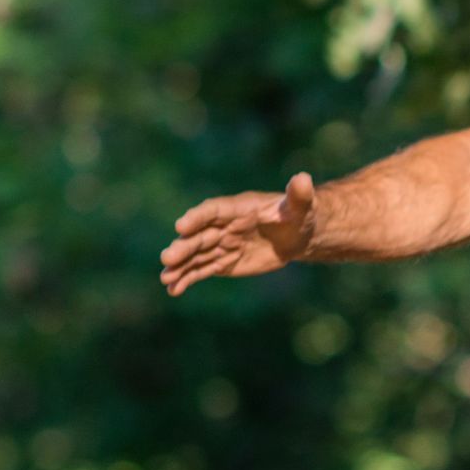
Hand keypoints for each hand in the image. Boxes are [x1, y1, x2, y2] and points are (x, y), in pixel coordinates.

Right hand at [160, 170, 316, 295]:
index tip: (181, 226)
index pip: (212, 211)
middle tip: (168, 259)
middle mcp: (222, 225)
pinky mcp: (222, 261)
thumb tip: (303, 179)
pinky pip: (202, 270)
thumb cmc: (298, 215)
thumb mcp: (302, 206)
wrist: (296, 235)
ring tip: (166, 279)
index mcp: (236, 208)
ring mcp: (219, 244)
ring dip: (180, 267)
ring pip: (196, 255)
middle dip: (184, 247)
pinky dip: (187, 279)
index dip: (198, 218)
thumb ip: (299, 195)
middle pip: (199, 236)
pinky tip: (173, 289)